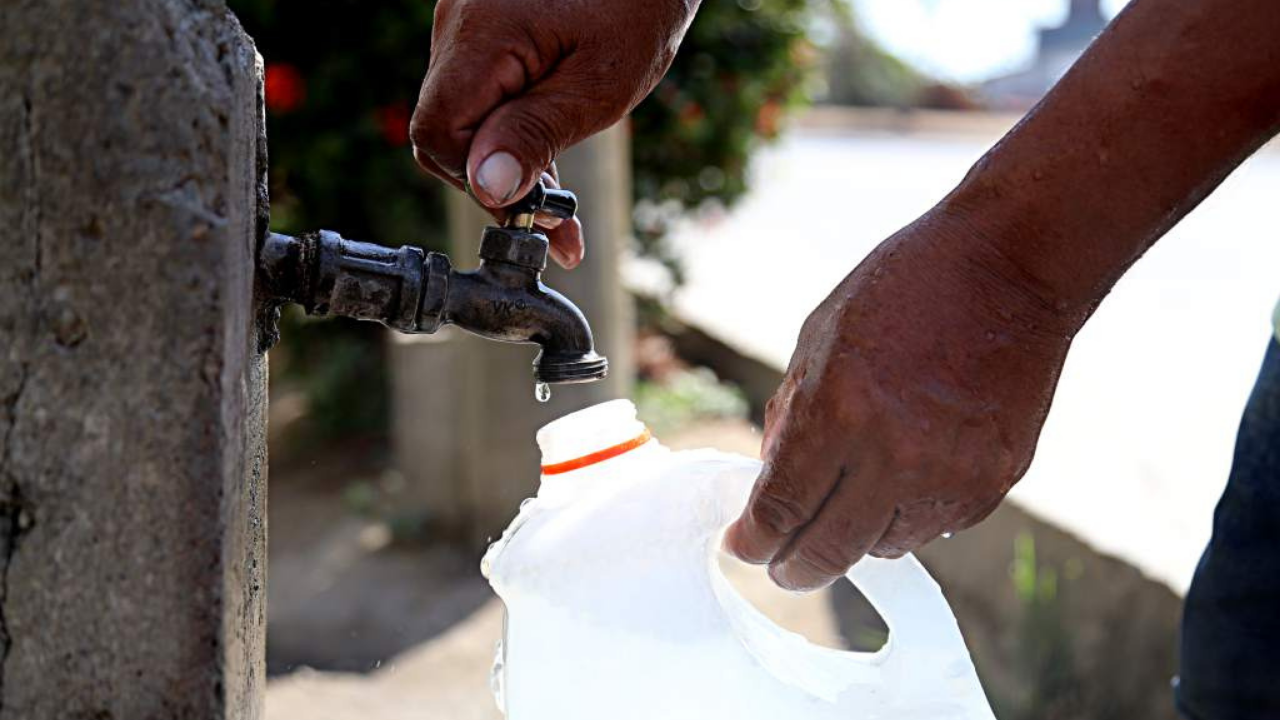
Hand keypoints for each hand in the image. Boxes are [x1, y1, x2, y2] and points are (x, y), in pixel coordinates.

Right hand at [411, 0, 697, 268]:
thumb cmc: (637, 5)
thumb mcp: (598, 85)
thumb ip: (537, 134)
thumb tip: (488, 188)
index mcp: (481, 33)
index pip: (437, 132)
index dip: (476, 179)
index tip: (527, 207)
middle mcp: (458, 23)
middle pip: (444, 128)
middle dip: (493, 177)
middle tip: (552, 215)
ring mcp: (467, 22)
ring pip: (463, 115)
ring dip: (506, 157)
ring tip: (559, 192)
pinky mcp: (484, 26)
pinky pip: (482, 90)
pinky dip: (510, 125)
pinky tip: (548, 149)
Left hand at [724, 206, 1079, 591]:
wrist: (1010, 267)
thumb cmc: (903, 288)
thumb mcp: (819, 337)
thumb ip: (791, 416)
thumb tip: (771, 480)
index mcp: (837, 411)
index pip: (779, 510)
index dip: (752, 541)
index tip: (742, 546)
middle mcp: (892, 455)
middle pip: (827, 553)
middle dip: (792, 569)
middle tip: (780, 567)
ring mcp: (947, 476)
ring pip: (882, 548)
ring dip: (854, 537)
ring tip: (848, 503)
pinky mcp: (990, 484)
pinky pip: (932, 529)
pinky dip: (906, 516)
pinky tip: (903, 477)